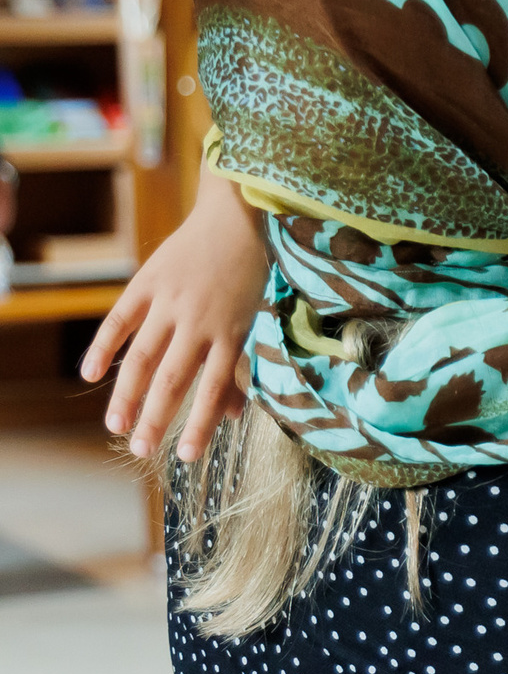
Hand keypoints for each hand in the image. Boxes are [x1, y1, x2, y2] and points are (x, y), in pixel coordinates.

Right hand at [82, 177, 267, 462]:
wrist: (235, 217)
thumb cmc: (246, 276)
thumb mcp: (251, 319)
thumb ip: (237, 367)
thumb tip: (232, 416)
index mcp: (231, 333)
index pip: (214, 389)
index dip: (200, 424)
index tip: (185, 456)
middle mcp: (200, 321)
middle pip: (173, 379)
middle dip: (156, 418)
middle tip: (141, 450)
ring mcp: (171, 301)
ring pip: (143, 355)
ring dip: (126, 393)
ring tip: (115, 424)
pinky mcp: (147, 282)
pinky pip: (120, 319)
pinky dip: (103, 346)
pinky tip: (89, 374)